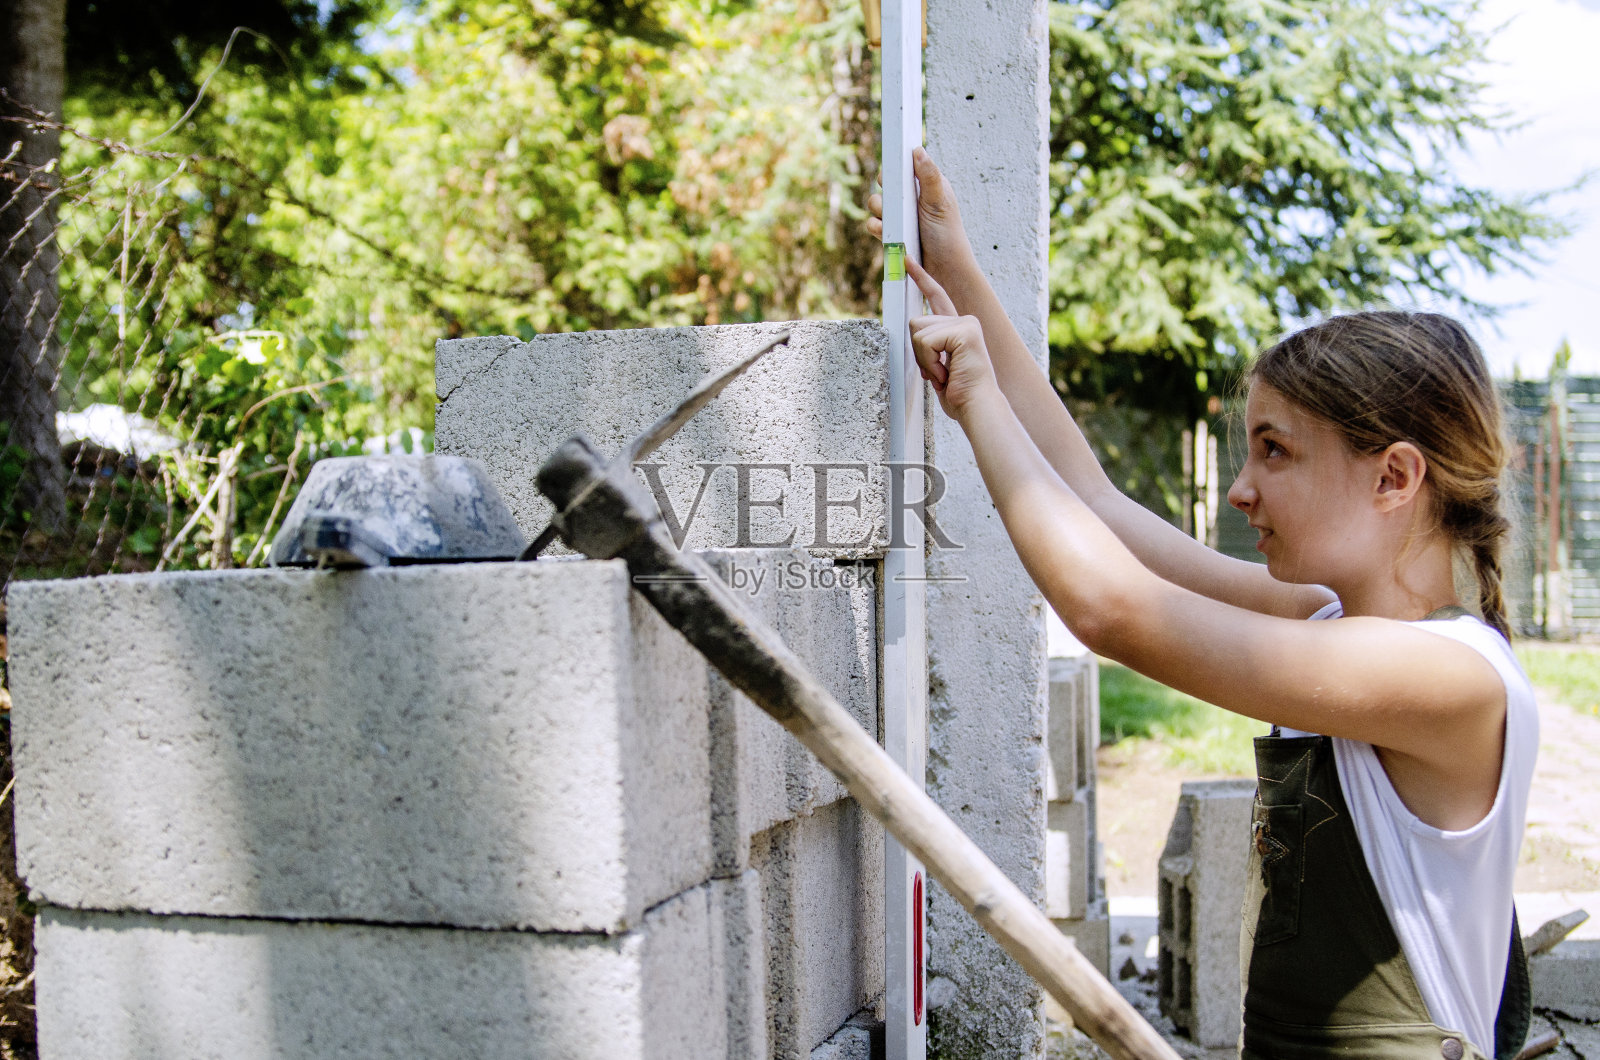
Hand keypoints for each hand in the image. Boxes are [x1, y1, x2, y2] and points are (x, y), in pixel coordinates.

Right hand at [867, 148, 976, 287]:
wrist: (943, 269)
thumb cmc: (947, 234)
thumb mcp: (939, 201)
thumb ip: (929, 176)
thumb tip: (918, 151)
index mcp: (925, 185)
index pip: (904, 166)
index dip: (896, 166)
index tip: (894, 170)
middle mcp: (911, 198)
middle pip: (886, 183)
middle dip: (885, 188)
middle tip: (894, 196)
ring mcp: (900, 216)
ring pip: (876, 203)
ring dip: (879, 209)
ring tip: (892, 219)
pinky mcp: (891, 233)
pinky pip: (873, 224)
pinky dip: (876, 227)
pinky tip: (885, 232)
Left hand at [907, 256, 996, 418]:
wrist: (978, 408)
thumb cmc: (960, 394)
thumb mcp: (938, 367)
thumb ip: (929, 347)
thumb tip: (913, 332)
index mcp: (958, 328)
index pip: (937, 297)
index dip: (922, 278)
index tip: (908, 261)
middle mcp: (964, 320)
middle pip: (916, 322)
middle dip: (918, 352)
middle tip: (938, 372)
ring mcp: (966, 323)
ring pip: (918, 330)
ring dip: (924, 359)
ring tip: (943, 374)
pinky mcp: (965, 330)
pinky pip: (926, 341)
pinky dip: (929, 362)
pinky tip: (946, 372)